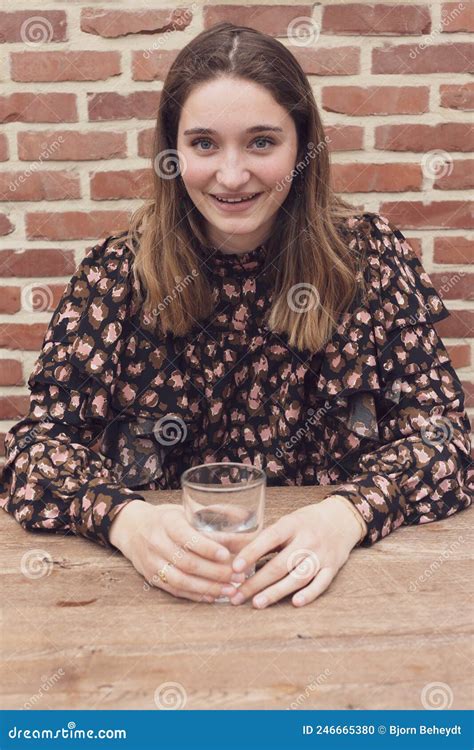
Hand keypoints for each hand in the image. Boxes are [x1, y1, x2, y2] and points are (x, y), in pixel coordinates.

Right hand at [109, 500, 245, 601]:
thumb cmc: (167, 518)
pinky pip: (174, 590)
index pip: (186, 536)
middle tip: (237, 576)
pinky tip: (212, 596)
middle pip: (186, 562)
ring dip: (207, 588)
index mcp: (167, 521)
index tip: (226, 555)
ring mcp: (152, 562)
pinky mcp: (151, 577)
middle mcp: (156, 542)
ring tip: (230, 590)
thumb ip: (212, 516)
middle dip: (215, 572)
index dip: (206, 547)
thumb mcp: (184, 510)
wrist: (132, 528)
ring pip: (180, 580)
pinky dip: (195, 595)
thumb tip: (246, 522)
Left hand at [227, 497, 362, 608]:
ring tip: (257, 603)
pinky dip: (309, 594)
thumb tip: (231, 549)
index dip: (252, 553)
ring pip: (298, 577)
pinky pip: (321, 584)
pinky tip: (295, 603)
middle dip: (257, 582)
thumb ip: (264, 538)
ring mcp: (321, 555)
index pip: (269, 539)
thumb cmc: (306, 522)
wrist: (341, 519)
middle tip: (237, 595)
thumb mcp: (286, 522)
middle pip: (280, 564)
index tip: (235, 568)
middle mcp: (307, 540)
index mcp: (292, 524)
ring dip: (277, 591)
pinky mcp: (333, 568)